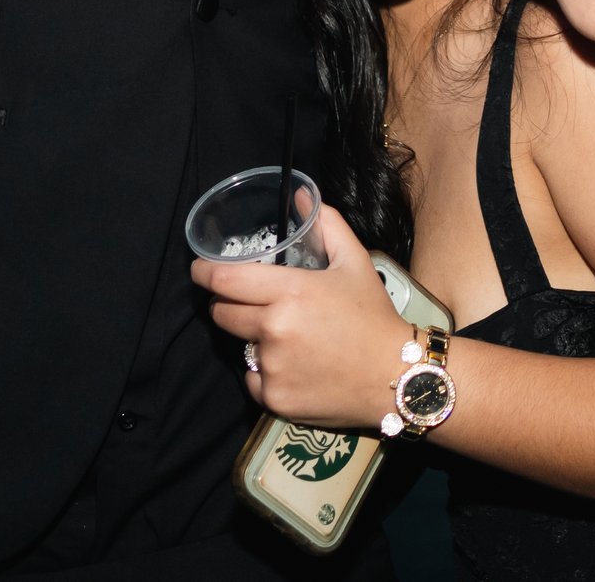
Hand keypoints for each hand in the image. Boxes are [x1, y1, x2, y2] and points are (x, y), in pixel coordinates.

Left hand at [192, 205, 409, 431]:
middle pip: (223, 314)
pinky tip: (295, 367)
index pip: (225, 280)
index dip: (205, 273)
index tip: (200, 271)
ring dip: (255, 340)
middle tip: (255, 306)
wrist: (395, 377)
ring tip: (290, 340)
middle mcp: (274, 329)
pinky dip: (266, 373)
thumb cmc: (374, 318)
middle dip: (230, 306)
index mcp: (290, 292)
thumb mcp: (355, 262)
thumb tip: (300, 195)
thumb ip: (326, 225)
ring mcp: (272, 367)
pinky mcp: (274, 398)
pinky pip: (253, 379)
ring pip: (241, 347)